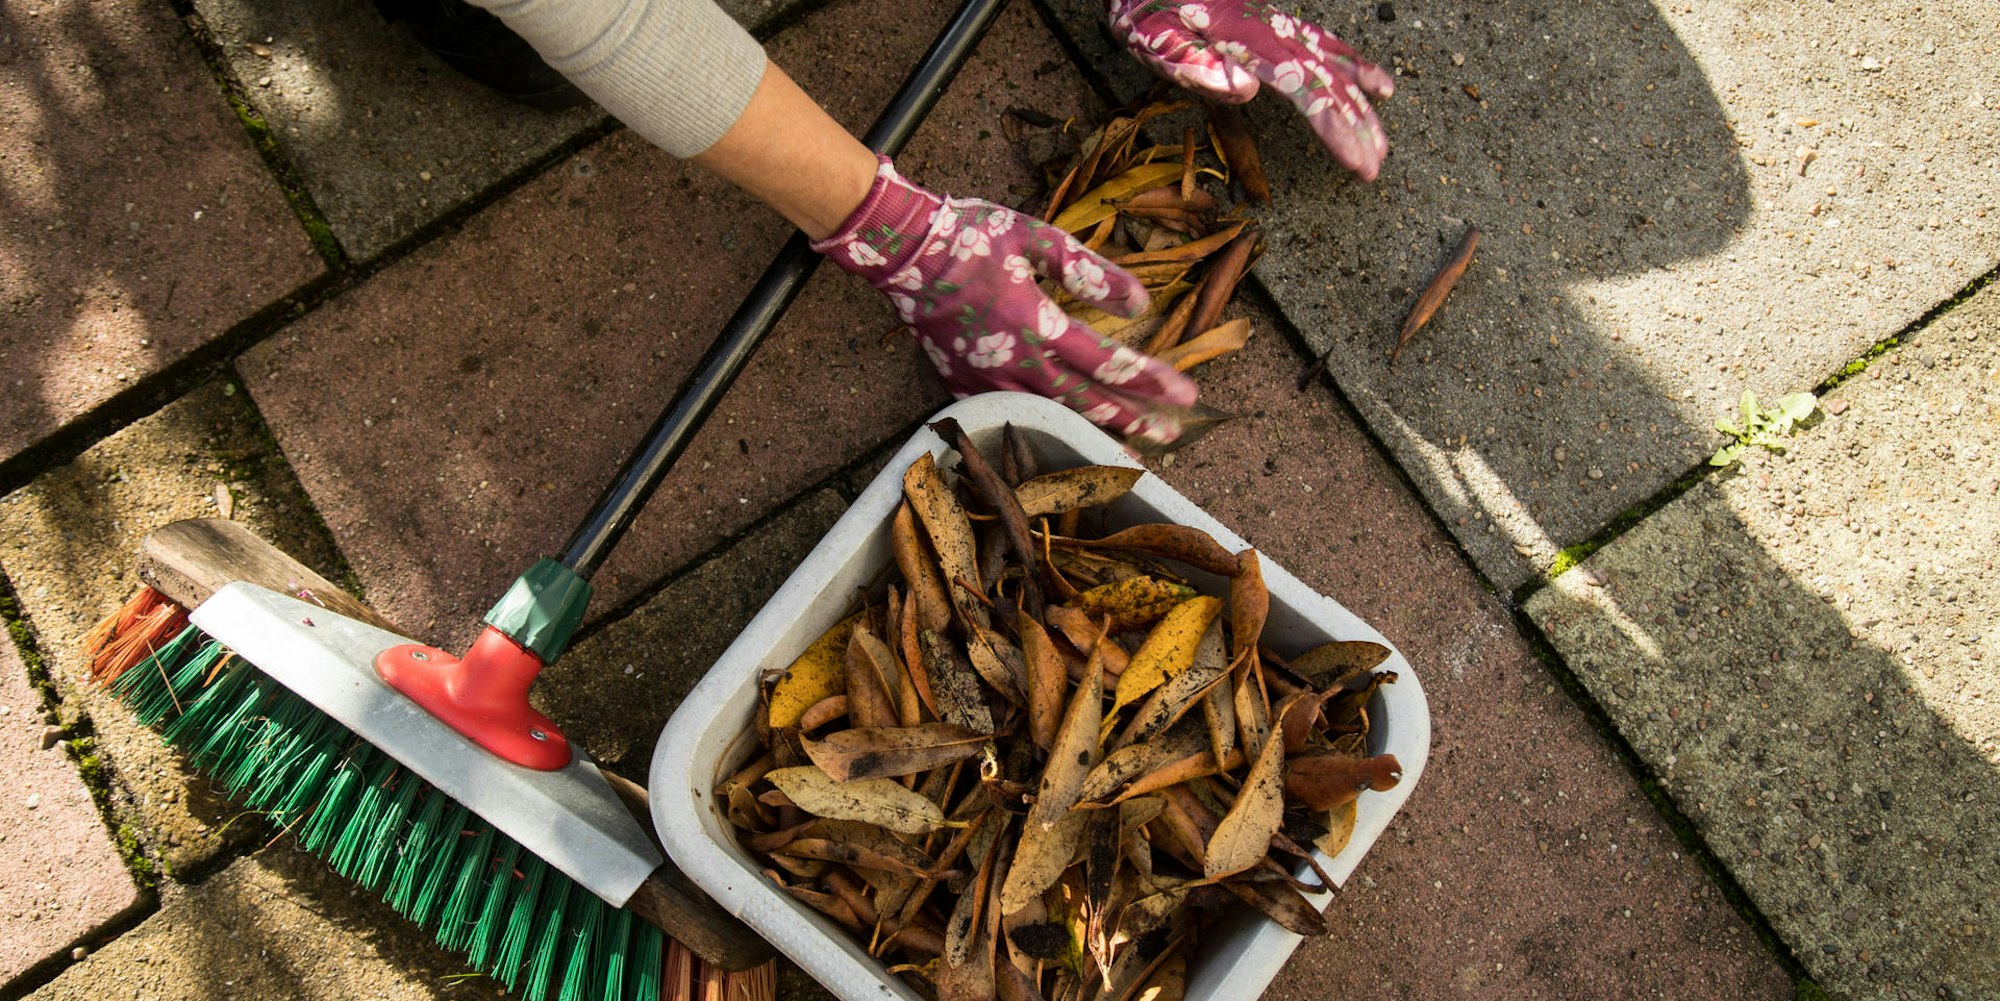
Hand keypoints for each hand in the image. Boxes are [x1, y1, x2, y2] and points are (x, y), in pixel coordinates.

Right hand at [814, 157, 1197, 443]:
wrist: (905, 253)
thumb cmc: (974, 238)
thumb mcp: (1038, 239)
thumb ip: (1090, 272)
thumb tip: (1140, 302)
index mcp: (1038, 324)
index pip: (1108, 363)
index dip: (1150, 381)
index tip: (1186, 397)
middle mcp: (1016, 362)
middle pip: (1086, 403)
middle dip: (1132, 420)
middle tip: (1170, 438)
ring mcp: (987, 381)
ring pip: (1051, 417)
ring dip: (1093, 434)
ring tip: (1128, 451)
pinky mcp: (963, 386)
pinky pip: (1010, 417)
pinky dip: (1042, 429)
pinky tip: (1062, 439)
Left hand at [1108, 0, 1394, 179]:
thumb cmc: (1143, 4)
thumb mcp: (1152, 36)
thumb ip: (1193, 62)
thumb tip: (1245, 89)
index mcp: (1244, 37)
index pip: (1302, 87)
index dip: (1332, 125)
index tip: (1356, 161)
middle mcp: (1269, 28)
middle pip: (1325, 78)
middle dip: (1355, 124)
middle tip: (1374, 168)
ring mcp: (1274, 24)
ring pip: (1331, 62)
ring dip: (1359, 103)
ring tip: (1382, 143)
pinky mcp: (1271, 23)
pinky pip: (1323, 43)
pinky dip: (1352, 64)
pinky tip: (1372, 83)